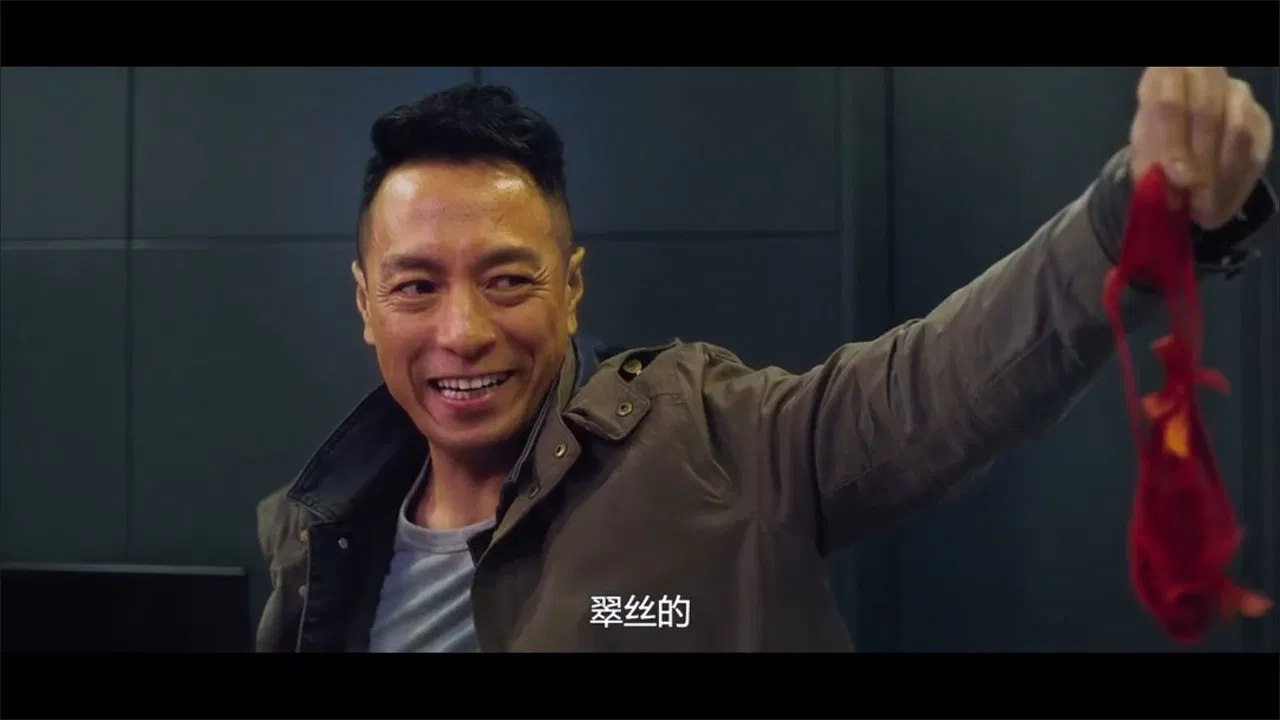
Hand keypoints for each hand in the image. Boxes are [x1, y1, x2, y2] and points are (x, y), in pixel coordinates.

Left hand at [1130, 67, 1272, 229]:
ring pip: (1238, 132)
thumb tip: (1172, 190)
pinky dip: (1237, 185)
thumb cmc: (1157, 141)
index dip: (1173, 143)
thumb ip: (1150, 166)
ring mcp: (1238, 95)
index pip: (1168, 102)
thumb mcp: (1143, 152)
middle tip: (1193, 202)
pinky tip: (1220, 206)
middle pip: (1207, 115)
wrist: (1183, 136)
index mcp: (1167, 75)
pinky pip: (1257, 151)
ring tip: (1204, 209)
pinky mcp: (1260, 119)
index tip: (1177, 179)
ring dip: (1220, 177)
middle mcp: (1207, 77)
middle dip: (1200, 164)